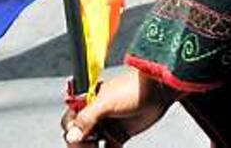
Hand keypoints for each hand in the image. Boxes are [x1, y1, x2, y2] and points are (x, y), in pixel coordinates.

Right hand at [61, 69, 175, 145]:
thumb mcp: (107, 102)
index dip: (71, 133)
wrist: (160, 90)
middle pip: (78, 137)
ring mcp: (106, 126)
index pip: (69, 122)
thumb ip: (88, 117)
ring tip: (98, 147)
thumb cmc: (134, 89)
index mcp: (88, 103)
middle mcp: (95, 115)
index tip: (78, 139)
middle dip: (80, 145)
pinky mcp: (118, 135)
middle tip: (92, 145)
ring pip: (90, 145)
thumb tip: (71, 135)